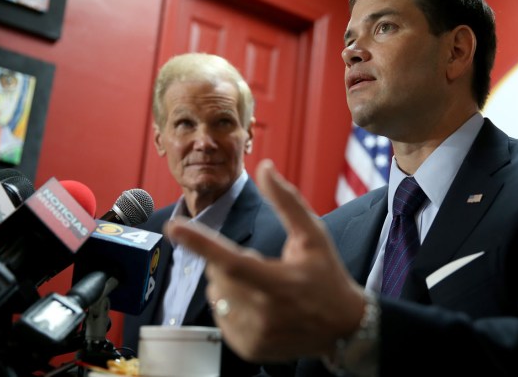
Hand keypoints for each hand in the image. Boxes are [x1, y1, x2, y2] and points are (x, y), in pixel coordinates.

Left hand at [165, 159, 365, 361]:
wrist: (343, 326)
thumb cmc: (327, 275)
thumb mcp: (313, 235)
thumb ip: (287, 201)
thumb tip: (265, 168)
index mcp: (280, 282)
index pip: (232, 261)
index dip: (201, 244)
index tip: (174, 227)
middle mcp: (266, 313)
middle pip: (220, 276)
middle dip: (229, 263)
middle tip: (262, 265)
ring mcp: (257, 335)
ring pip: (217, 297)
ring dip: (228, 284)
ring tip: (262, 287)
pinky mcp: (250, 349)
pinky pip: (221, 318)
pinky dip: (231, 306)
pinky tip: (259, 305)